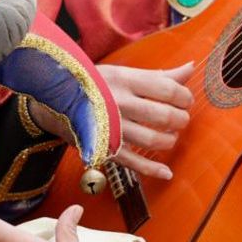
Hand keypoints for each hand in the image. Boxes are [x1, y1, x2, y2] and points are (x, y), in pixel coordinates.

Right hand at [99, 62, 194, 179]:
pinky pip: (132, 162)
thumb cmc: (92, 85)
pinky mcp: (102, 148)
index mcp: (125, 81)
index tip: (184, 101)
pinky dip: (152, 169)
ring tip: (169, 137)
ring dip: (169, 141)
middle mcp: (118, 104)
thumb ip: (157, 75)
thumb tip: (190, 68)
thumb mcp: (121, 73)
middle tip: (179, 120)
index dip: (185, 98)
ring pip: (152, 141)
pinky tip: (166, 172)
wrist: (51, 103)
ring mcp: (111, 128)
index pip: (169, 90)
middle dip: (180, 120)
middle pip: (165, 117)